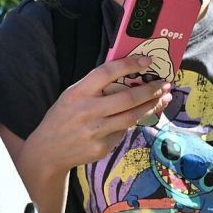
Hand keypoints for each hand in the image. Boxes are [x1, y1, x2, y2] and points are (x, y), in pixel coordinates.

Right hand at [25, 54, 174, 171]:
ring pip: (132, 117)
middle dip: (151, 90)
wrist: (47, 152)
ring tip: (163, 98)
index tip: (148, 60)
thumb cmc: (63, 118)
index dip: (129, 64)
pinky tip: (143, 114)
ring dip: (152, 107)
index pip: (107, 72)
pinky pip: (124, 132)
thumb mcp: (72, 96)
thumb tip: (128, 74)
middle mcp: (87, 111)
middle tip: (165, 84)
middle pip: (127, 98)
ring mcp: (95, 131)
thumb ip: (95, 87)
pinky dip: (135, 122)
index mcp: (78, 93)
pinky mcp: (102, 147)